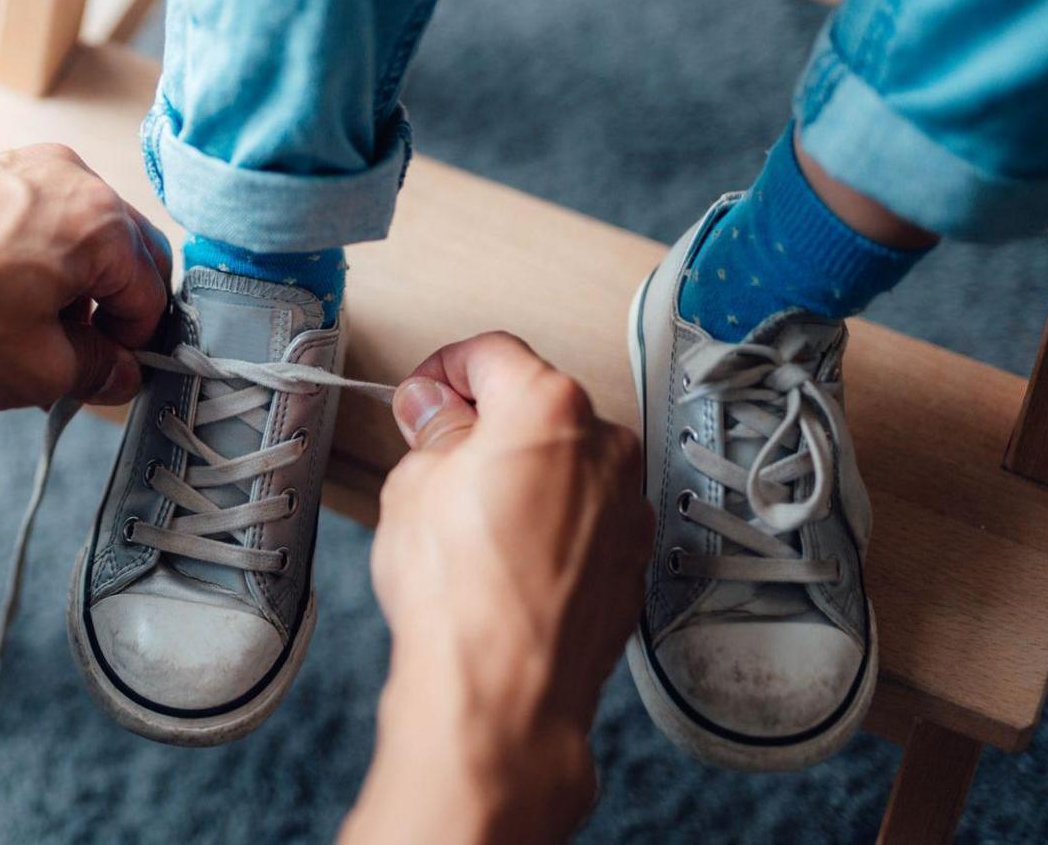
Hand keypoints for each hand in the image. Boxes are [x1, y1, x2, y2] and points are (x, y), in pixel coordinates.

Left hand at [0, 144, 172, 410]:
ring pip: (78, 236)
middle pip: (124, 253)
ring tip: (24, 340)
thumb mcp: (32, 372)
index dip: (136, 346)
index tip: (109, 377)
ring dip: (70, 289)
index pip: (154, 292)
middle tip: (75, 363)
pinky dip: (31, 266)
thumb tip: (116, 370)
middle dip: (110, 311)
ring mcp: (20, 166)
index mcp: (99, 220)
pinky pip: (34, 222)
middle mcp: (68, 177)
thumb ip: (95, 372)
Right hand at [342, 333, 651, 844]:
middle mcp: (606, 446)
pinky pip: (586, 515)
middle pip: (538, 406)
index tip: (421, 395)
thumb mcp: (414, 486)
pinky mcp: (633, 558)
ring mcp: (628, 505)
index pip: (492, 354)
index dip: (443, 370)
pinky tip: (505, 556)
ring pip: (567, 462)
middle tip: (434, 456)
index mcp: (549, 406)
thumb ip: (433, 432)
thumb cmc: (460, 594)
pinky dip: (550, 519)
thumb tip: (434, 411)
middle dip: (486, 422)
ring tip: (467, 518)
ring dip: (522, 472)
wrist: (505, 692)